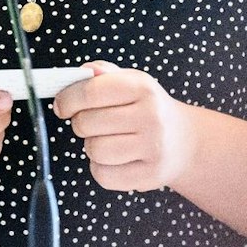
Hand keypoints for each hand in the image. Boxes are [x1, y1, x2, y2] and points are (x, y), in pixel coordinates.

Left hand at [53, 62, 197, 193]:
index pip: (91, 91)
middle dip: (80, 123)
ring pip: (94, 150)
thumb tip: (83, 71)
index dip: (67, 99)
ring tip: (106, 140)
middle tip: (91, 123)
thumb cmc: (148, 109)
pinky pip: (103, 175)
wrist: (184, 141)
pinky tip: (115, 159)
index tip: (61, 106)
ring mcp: (152, 148)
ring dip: (91, 146)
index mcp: (142, 88)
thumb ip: (104, 74)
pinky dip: (101, 168)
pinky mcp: (149, 175)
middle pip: (87, 123)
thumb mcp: (132, 83)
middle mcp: (150, 116)